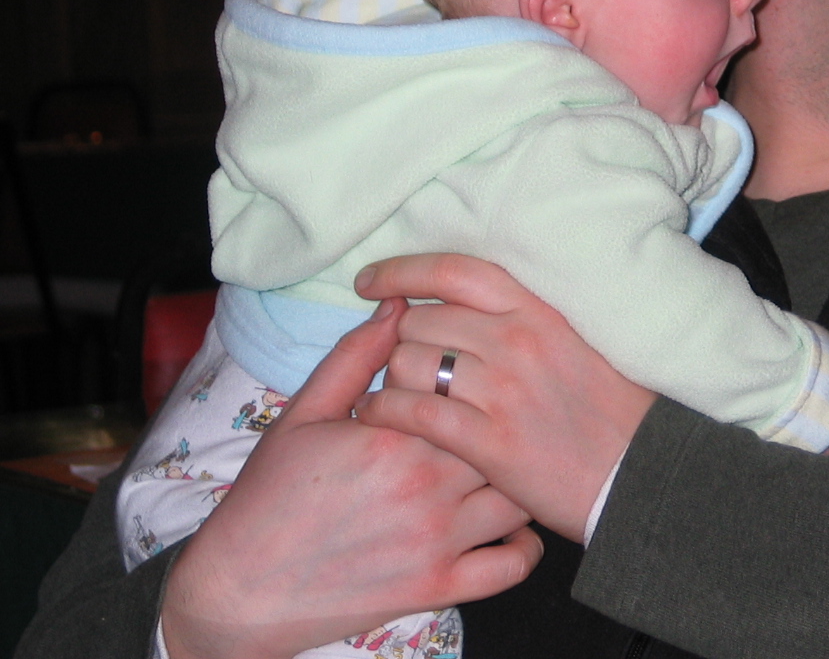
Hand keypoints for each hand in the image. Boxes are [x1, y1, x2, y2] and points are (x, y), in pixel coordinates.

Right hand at [163, 299, 540, 658]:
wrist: (240, 590)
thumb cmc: (270, 495)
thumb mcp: (305, 413)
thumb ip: (357, 356)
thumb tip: (399, 303)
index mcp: (396, 435)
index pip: (468, 388)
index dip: (470, 384)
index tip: (459, 389)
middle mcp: (426, 486)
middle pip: (501, 438)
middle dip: (499, 430)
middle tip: (489, 429)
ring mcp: (438, 541)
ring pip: (518, 498)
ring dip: (516, 484)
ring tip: (500, 474)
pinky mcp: (439, 587)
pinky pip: (512, 567)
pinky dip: (523, 549)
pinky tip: (508, 529)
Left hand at [354, 253, 656, 542]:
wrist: (638, 471)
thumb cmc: (609, 407)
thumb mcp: (574, 339)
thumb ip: (521, 316)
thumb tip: (461, 301)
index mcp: (537, 310)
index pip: (453, 272)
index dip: (401, 272)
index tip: (369, 282)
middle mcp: (516, 340)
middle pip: (420, 320)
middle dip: (399, 339)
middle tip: (401, 362)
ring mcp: (501, 390)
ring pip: (409, 363)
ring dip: (391, 379)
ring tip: (393, 394)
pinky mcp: (489, 441)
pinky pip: (412, 413)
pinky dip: (383, 412)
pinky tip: (374, 417)